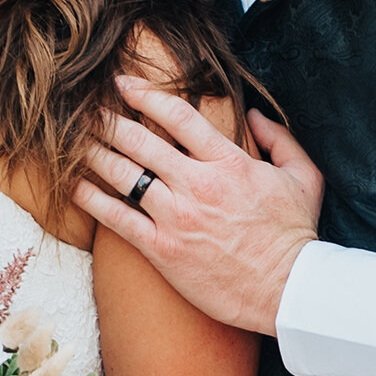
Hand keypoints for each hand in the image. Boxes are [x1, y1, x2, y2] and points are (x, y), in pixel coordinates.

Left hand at [78, 73, 324, 335]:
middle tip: (85, 109)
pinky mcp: (163, 249)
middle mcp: (197, 184)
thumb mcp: (304, 177)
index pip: (178, 115)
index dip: (145, 94)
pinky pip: (118, 218)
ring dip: (93, 153)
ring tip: (72, 141)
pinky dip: (92, 199)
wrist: (288, 291)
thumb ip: (280, 140)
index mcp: (229, 162)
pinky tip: (73, 186)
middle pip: (139, 140)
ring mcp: (177, 217)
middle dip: (108, 120)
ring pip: (122, 174)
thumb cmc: (295, 236)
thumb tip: (255, 115)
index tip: (124, 84)